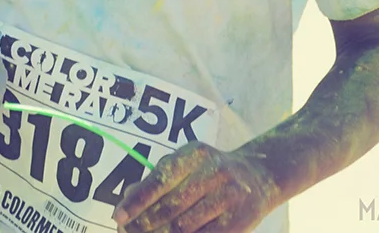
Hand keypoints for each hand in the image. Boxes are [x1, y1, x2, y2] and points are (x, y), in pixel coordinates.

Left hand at [114, 144, 278, 232]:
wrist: (259, 177)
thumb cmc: (211, 172)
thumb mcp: (187, 164)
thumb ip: (158, 179)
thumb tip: (127, 201)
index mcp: (196, 153)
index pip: (161, 178)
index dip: (137, 201)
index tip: (119, 217)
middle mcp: (214, 171)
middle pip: (170, 207)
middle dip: (144, 225)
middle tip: (129, 232)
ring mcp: (229, 197)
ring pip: (184, 228)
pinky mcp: (238, 222)